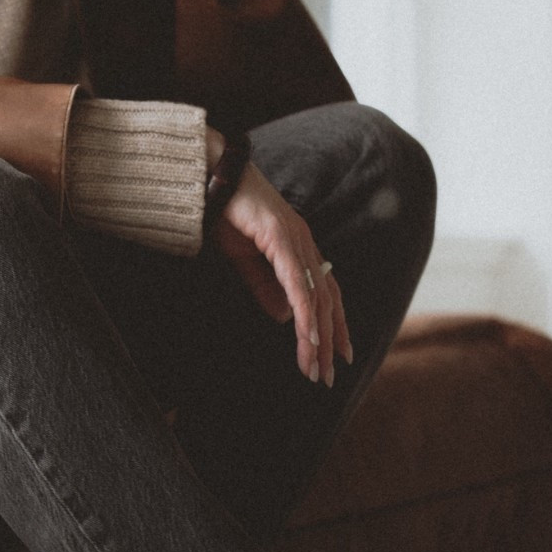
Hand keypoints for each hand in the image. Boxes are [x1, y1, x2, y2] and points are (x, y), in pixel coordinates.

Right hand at [209, 151, 353, 386]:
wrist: (212, 174)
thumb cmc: (226, 212)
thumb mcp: (245, 259)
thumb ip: (265, 287)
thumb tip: (284, 318)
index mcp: (301, 247)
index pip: (327, 292)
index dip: (336, 324)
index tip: (340, 356)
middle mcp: (306, 243)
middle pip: (327, 300)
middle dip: (329, 342)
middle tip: (327, 377)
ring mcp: (296, 238)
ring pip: (315, 296)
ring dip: (317, 337)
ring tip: (315, 368)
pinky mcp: (279, 236)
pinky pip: (296, 282)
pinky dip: (304, 312)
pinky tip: (306, 337)